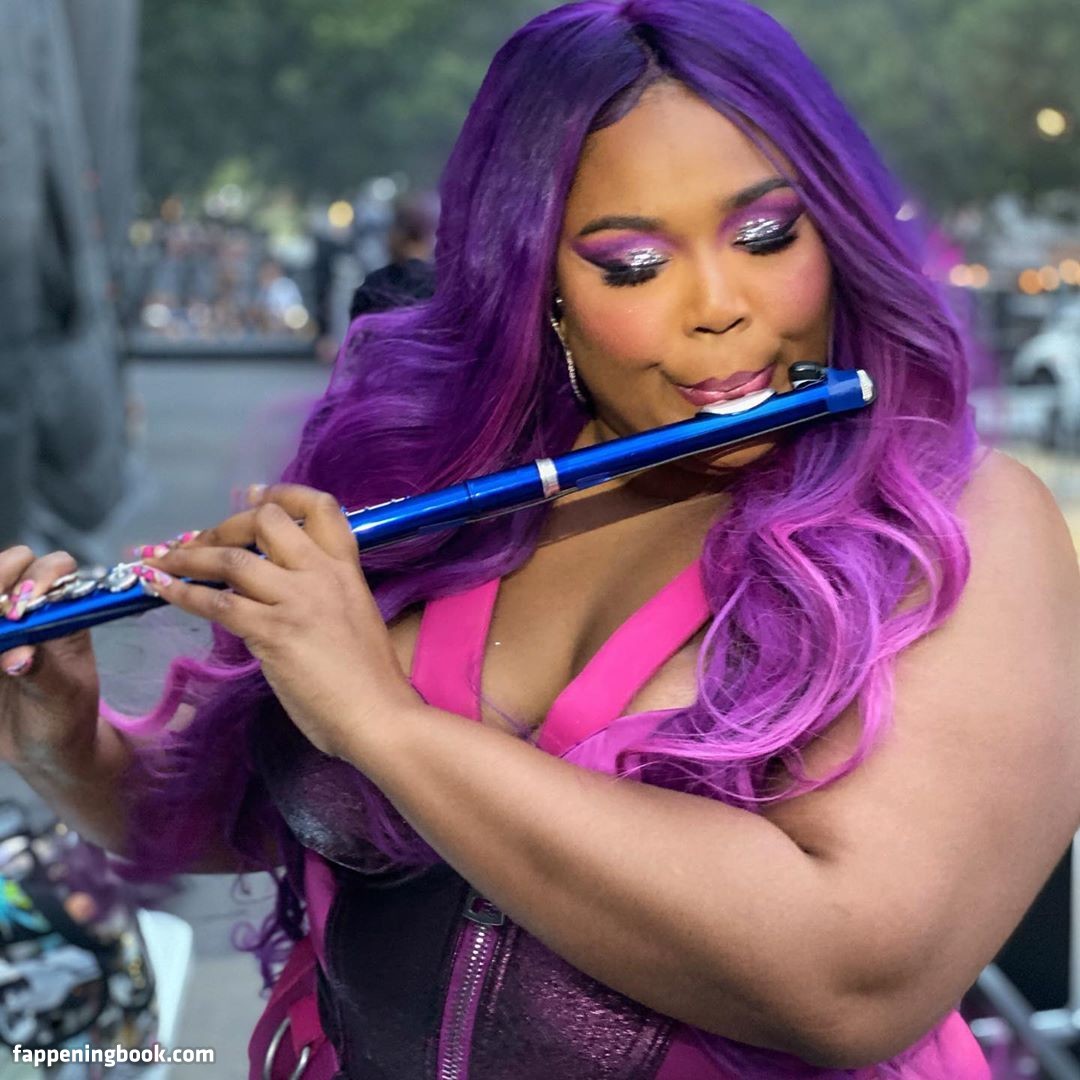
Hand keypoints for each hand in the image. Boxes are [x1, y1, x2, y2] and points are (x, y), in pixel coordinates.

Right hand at [0, 547, 101, 770]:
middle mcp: (29, 608)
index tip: (26, 604)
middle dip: (0, 579)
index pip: (56, 567)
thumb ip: (44, 675)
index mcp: (64, 614)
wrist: (43, 749)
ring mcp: (1, 624)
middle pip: (8, 565)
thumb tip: (19, 656)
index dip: (41, 575)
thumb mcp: (62, 700)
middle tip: (0, 614)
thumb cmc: (64, 719)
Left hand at [138, 484, 422, 758]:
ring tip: (161, 560)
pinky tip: (160, 589)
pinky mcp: (273, 632)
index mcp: (346, 569)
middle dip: (226, 525)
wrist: (379, 716)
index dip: (282, 494)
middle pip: (267, 521)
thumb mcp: (355, 618)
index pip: (320, 508)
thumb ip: (323, 596)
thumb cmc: (372, 680)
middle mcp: (320, 574)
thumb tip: (280, 595)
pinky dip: (182, 592)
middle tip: (200, 540)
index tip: (253, 494)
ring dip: (189, 556)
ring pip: (233, 558)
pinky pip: (217, 602)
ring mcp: (296, 600)